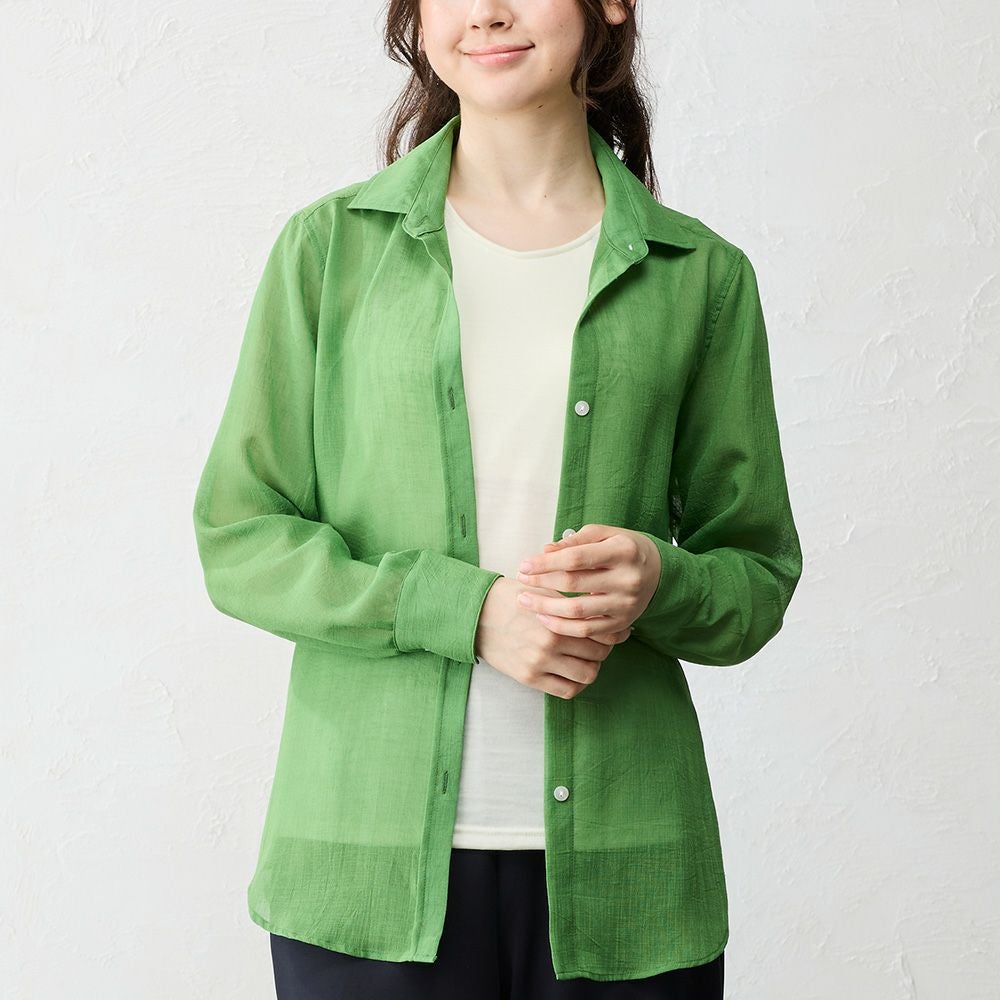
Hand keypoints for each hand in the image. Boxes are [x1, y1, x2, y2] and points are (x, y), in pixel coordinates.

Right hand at [473, 577, 623, 699]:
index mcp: (556, 619)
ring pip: (587, 675)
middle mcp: (550, 643)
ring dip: (592, 667)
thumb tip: (601, 608)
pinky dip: (576, 684)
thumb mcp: (544, 592)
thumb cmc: (513, 598)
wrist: (477, 614)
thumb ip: (571, 602)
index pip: (601, 632)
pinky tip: (572, 672)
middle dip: (604, 649)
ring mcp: (539, 663)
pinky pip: (567, 691)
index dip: (614, 632)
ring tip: (586, 659)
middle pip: (598, 654)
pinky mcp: (529, 678)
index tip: (616, 630)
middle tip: (600, 644)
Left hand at [514, 524, 661, 641]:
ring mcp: (626, 604)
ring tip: (525, 601)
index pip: (576, 557)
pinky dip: (562, 626)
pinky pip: (587, 631)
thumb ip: (575, 541)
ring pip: (578, 611)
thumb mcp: (604, 534)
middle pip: (574, 583)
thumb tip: (545, 551)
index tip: (524, 564)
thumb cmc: (623, 548)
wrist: (658, 573)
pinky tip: (544, 618)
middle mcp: (627, 578)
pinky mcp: (622, 623)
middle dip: (542, 582)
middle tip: (520, 581)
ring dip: (546, 607)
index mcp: (623, 550)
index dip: (546, 562)